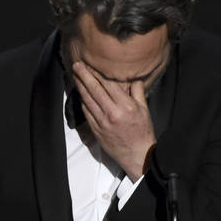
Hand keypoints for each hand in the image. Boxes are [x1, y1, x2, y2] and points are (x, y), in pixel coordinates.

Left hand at [72, 61, 154, 179]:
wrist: (138, 155)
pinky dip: (83, 102)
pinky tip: (81, 94)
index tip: (91, 65)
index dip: (98, 73)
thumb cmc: (142, 132)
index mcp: (125, 106)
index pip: (108, 84)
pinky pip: (86, 112)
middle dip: (84, 76)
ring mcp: (102, 122)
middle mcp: (112, 113)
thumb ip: (137, 92)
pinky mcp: (96, 130)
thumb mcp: (144, 110)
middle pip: (94, 90)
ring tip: (76, 77)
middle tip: (77, 65)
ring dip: (80, 87)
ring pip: (87, 100)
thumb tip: (134, 78)